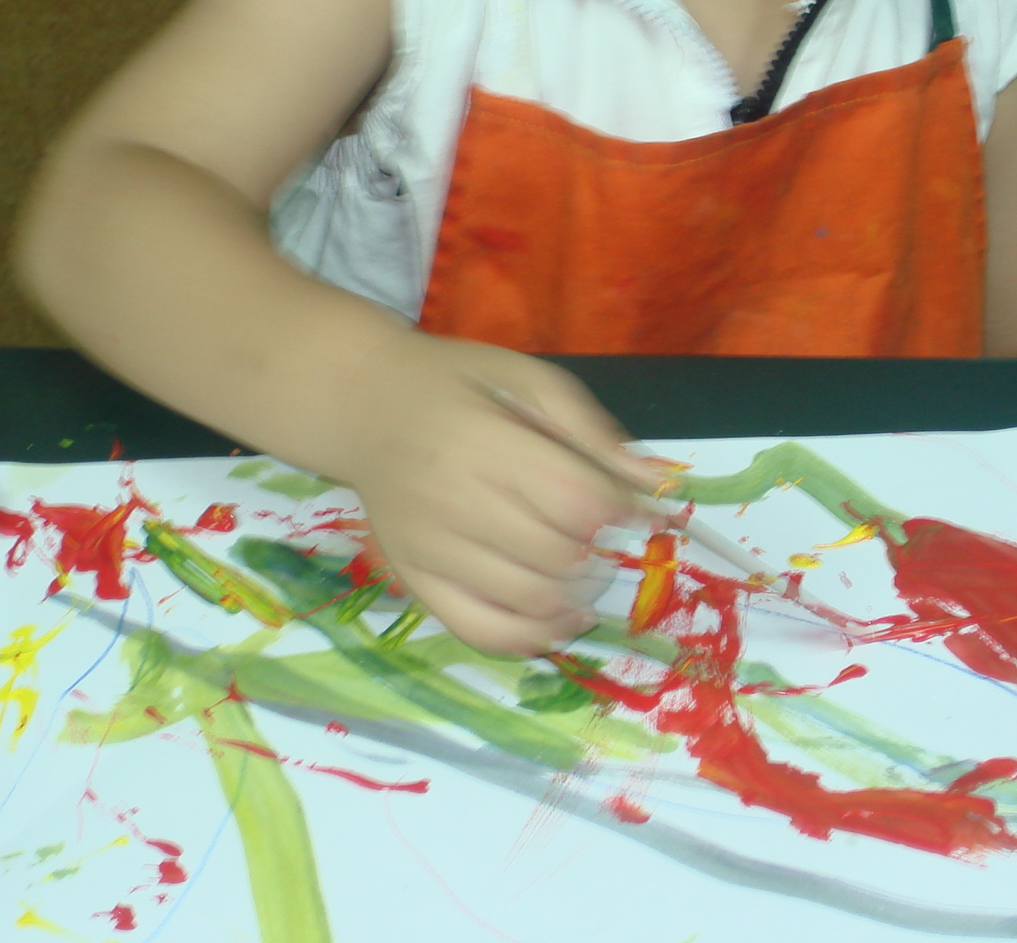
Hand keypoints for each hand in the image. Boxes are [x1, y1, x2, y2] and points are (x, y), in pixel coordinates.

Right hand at [333, 332, 659, 655]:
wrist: (363, 406)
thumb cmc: (455, 385)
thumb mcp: (527, 379)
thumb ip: (590, 430)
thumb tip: (654, 483)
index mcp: (485, 443)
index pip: (575, 499)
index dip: (624, 512)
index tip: (642, 511)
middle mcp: (453, 502)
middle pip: (556, 553)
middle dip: (600, 552)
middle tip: (608, 539)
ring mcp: (428, 550)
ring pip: (526, 599)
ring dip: (574, 595)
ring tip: (588, 575)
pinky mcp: (414, 581)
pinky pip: (478, 631)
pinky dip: (529, 638)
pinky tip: (559, 623)